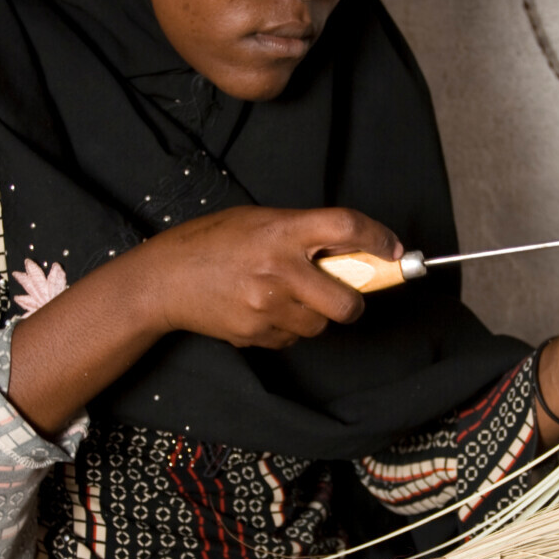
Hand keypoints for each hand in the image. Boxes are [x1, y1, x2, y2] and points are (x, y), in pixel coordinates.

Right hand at [145, 205, 402, 347]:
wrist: (164, 281)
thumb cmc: (212, 243)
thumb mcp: (260, 220)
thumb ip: (303, 232)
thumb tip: (353, 251)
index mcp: (281, 230)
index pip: (346, 229)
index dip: (379, 239)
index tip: (394, 251)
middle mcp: (278, 269)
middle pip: (347, 301)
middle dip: (354, 301)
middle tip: (345, 292)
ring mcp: (267, 306)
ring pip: (321, 325)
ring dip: (316, 314)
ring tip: (287, 295)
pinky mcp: (257, 334)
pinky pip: (293, 338)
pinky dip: (288, 327)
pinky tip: (263, 309)